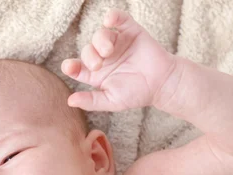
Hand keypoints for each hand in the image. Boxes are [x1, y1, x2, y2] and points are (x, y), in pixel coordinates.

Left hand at [61, 9, 175, 111]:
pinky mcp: (129, 31)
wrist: (162, 83)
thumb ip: (91, 101)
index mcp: (96, 74)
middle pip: (87, 50)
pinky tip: (109, 20)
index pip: (77, 67)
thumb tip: (70, 101)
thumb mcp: (112, 101)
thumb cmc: (137, 94)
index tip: (69, 67)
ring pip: (100, 34)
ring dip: (100, 40)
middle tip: (98, 64)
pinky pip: (118, 18)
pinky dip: (113, 16)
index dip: (71, 66)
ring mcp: (116, 42)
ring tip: (109, 51)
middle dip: (90, 56)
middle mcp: (103, 57)